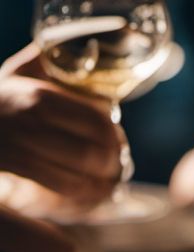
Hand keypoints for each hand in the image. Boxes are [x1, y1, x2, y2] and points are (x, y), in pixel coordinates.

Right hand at [0, 46, 121, 206]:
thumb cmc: (1, 99)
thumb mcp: (20, 73)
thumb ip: (48, 63)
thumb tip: (85, 53)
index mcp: (41, 97)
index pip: (97, 122)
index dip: (116, 137)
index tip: (120, 141)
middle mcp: (34, 122)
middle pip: (94, 153)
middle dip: (114, 164)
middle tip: (120, 166)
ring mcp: (26, 147)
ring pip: (83, 176)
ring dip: (104, 184)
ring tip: (112, 183)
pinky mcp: (22, 169)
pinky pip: (66, 189)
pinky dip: (87, 195)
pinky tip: (94, 193)